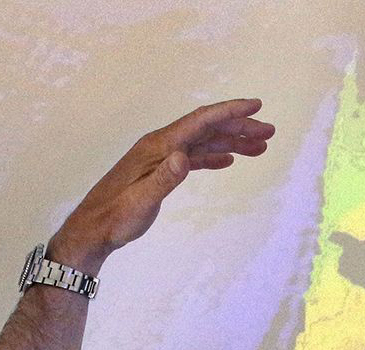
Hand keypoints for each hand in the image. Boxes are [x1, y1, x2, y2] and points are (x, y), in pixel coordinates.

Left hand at [47, 97, 274, 270]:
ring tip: (259, 147)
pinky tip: (228, 160)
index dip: (229, 112)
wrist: (94, 228)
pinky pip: (194, 157)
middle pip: (206, 128)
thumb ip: (164, 179)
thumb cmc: (116, 217)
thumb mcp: (142, 201)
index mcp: (159, 146)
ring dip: (231, 142)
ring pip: (203, 142)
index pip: (200, 121)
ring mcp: (162, 157)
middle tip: (269, 132)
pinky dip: (213, 156)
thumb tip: (185, 156)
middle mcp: (162, 146)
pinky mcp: (161, 171)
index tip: (256, 106)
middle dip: (238, 127)